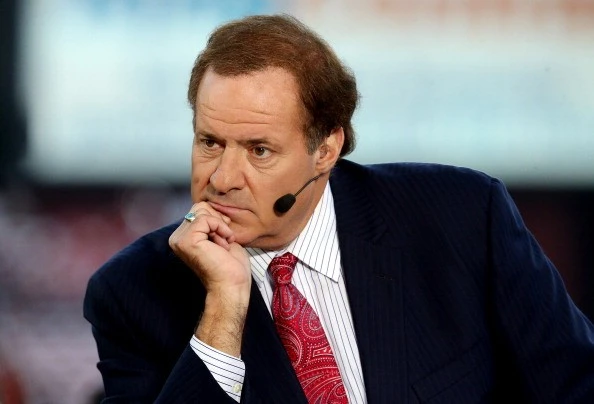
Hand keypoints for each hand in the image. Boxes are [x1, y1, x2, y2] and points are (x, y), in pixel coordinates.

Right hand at [169, 202, 250, 355]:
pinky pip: (206, 219)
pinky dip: (220, 228)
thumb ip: (211, 222)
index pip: (199, 210)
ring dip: (220, 226)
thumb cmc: (230, 266)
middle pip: (200, 207)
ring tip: (222, 245)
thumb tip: (211, 206)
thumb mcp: (220, 236)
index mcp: (183, 237)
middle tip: (224, 242)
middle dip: (219, 221)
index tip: (225, 237)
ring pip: (202, 211)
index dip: (217, 219)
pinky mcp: (187, 240)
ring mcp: (179, 239)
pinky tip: (222, 245)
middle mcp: (177, 238)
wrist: (231, 285)